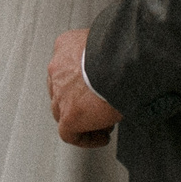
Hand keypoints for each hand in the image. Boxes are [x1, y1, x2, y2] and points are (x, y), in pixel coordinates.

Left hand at [48, 29, 120, 147]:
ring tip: (103, 124)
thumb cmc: (123, 51)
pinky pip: (69, 134)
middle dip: (80, 102)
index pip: (67, 68)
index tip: (96, 90)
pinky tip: (102, 137)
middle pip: (62, 91)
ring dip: (82, 120)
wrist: (123, 64)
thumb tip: (120, 62)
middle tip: (100, 108)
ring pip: (62, 113)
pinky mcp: (68, 115)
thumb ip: (105, 52)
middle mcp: (58, 69)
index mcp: (66, 46)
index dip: (81, 83)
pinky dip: (85, 138)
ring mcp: (60, 93)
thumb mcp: (111, 43)